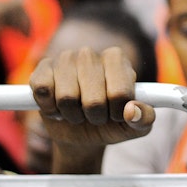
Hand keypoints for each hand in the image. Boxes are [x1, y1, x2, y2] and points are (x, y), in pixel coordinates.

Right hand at [29, 46, 155, 172]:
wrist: (83, 132)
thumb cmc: (112, 123)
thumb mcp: (136, 126)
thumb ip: (144, 119)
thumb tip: (131, 111)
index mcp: (117, 59)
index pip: (119, 92)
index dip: (118, 112)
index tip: (117, 114)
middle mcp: (90, 53)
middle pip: (94, 100)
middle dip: (95, 116)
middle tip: (96, 115)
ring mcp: (64, 59)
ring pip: (67, 98)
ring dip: (73, 115)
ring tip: (78, 111)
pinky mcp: (42, 69)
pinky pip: (42, 91)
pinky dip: (50, 108)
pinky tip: (57, 107)